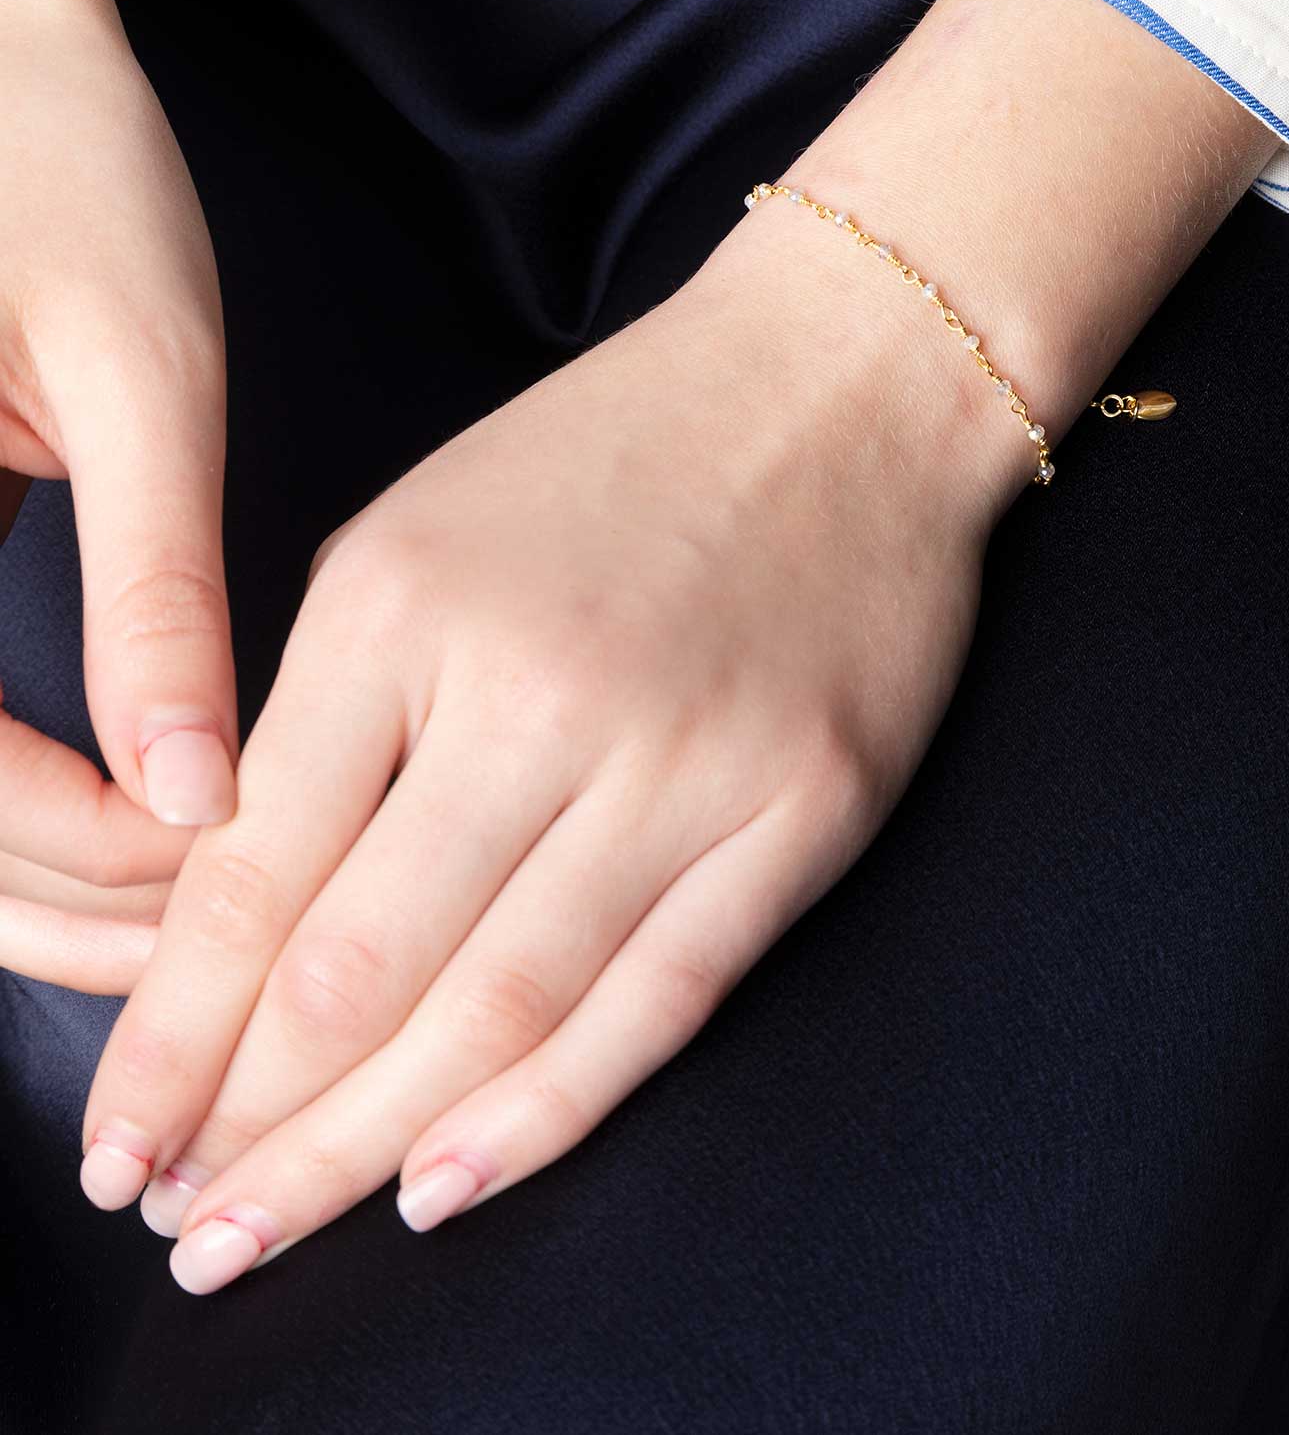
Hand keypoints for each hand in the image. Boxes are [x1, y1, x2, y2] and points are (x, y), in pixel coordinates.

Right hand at [0, 0, 234, 1042]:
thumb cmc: (65, 172)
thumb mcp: (138, 371)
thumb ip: (159, 586)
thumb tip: (207, 787)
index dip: (105, 858)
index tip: (244, 864)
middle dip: (77, 902)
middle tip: (234, 930)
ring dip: (45, 879)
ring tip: (203, 900)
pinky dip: (21, 803)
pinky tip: (137, 818)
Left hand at [80, 206, 1013, 1288]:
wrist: (841, 384)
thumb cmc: (613, 454)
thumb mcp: (418, 532)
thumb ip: (325, 710)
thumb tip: (238, 909)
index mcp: (404, 607)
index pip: (252, 873)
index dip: (173, 1036)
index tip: (119, 1144)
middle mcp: (536, 690)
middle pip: (360, 968)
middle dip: (253, 1126)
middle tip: (188, 1232)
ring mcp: (683, 757)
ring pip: (500, 1006)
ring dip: (372, 1146)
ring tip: (281, 1229)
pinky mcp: (802, 807)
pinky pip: (660, 997)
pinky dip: (550, 1107)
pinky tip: (454, 1182)